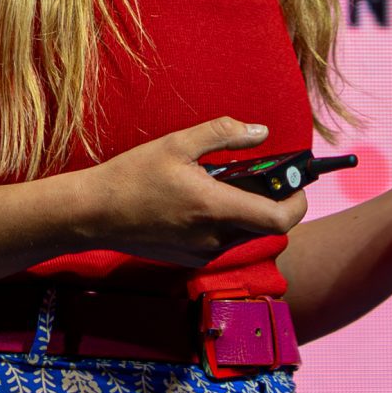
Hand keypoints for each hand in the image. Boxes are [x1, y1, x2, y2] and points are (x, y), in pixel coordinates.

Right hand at [76, 117, 310, 266]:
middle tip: (257, 174)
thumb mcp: (178, 144)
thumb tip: (260, 132)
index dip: (298, 201)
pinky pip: (223, 241)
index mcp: (215, 208)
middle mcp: (214, 238)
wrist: (93, 215)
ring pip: (245, 234)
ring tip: (220, 184)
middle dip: (270, 200)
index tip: (296, 182)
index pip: (280, 218)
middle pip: (266, 225)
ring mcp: (202, 254)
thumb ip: (224, 134)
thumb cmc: (132, 176)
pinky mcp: (191, 260)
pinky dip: (224, 222)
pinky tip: (198, 203)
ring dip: (245, 211)